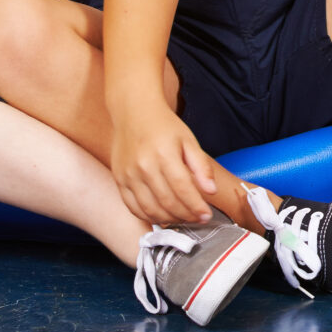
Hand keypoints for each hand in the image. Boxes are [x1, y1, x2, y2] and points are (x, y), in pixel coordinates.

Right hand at [111, 104, 219, 227]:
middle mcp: (144, 167)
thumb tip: (211, 191)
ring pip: (150, 209)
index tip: (207, 215)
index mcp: (164, 154)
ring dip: (170, 219)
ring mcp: (129, 175)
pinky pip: (133, 207)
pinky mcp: (119, 180)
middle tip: (198, 219)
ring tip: (183, 218)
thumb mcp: (189, 140)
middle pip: (168, 202)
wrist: (133, 112)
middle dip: (187, 216)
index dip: (196, 207)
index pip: (183, 189)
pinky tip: (162, 215)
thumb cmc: (163, 126)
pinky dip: (148, 217)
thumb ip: (201, 166)